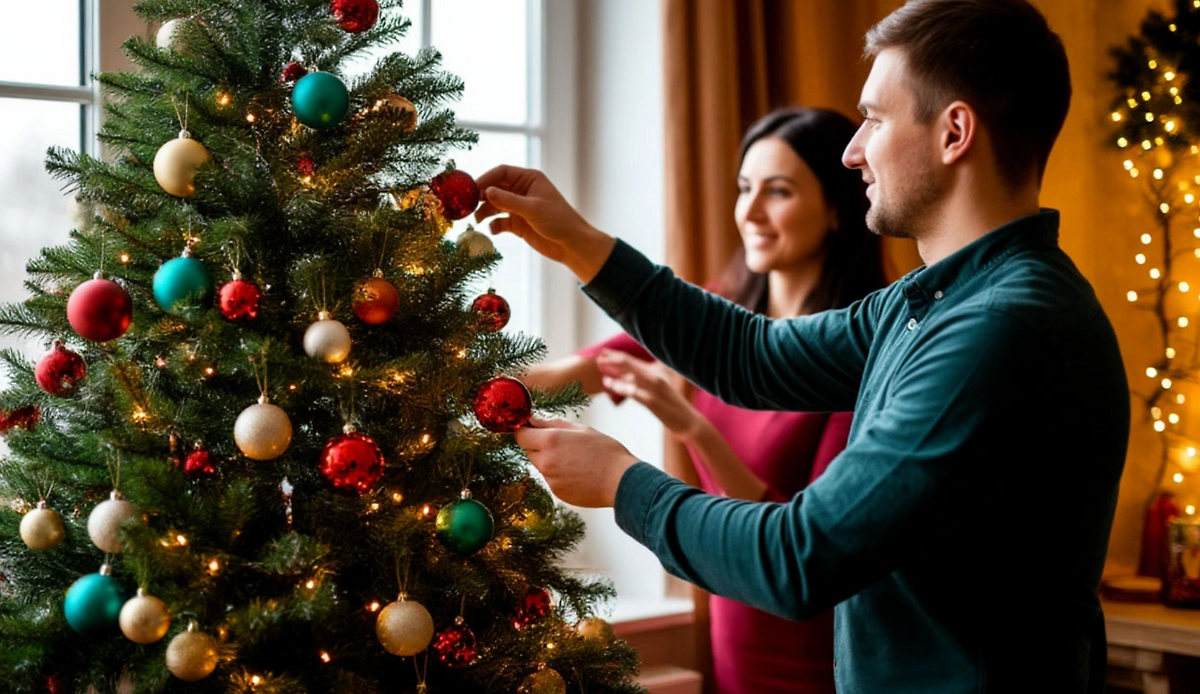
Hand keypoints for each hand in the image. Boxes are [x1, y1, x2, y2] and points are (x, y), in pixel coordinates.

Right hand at [473, 165, 615, 282]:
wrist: (572, 245)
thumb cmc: (559, 221)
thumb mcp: (533, 209)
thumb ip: (508, 200)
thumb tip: (486, 191)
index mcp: (529, 179)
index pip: (502, 172)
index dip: (485, 178)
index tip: (471, 189)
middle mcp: (522, 191)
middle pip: (495, 188)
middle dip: (481, 196)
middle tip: (467, 205)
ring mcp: (519, 207)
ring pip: (495, 205)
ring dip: (484, 212)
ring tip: (476, 220)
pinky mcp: (518, 224)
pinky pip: (500, 221)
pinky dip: (493, 225)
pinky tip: (493, 230)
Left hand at [514, 417, 639, 507]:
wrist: (621, 481)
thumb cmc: (605, 451)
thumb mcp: (581, 429)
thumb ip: (553, 424)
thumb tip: (533, 421)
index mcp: (550, 441)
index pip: (520, 435)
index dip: (525, 430)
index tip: (532, 429)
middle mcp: (545, 461)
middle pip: (528, 450)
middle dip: (538, 445)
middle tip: (561, 443)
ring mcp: (550, 479)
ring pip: (540, 465)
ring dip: (549, 460)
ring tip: (575, 459)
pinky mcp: (556, 492)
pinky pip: (551, 478)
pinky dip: (559, 474)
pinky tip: (578, 472)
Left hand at [596, 350, 702, 438]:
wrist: (688, 422)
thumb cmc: (670, 405)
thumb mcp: (657, 388)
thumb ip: (642, 381)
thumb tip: (624, 377)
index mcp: (657, 371)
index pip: (633, 360)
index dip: (617, 355)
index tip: (603, 352)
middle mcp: (656, 376)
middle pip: (630, 363)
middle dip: (613, 359)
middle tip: (598, 357)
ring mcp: (655, 388)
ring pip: (632, 374)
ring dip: (614, 370)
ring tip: (601, 367)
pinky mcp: (653, 401)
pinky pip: (635, 392)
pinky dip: (622, 386)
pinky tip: (611, 384)